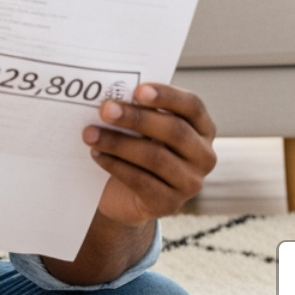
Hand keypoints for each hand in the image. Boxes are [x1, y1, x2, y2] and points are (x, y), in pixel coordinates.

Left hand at [84, 84, 216, 225]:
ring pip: (155, 157)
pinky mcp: (170, 204)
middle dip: (137, 118)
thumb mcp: (142, 127)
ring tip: (90, 133)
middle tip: (105, 109)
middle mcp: (204, 156)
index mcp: (202, 128)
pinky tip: (96, 154)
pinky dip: (116, 165)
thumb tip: (114, 93)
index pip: (192, 106)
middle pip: (174, 131)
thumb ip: (138, 109)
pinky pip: (141, 181)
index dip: (167, 96)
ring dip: (118, 142)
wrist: (125, 194)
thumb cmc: (136, 146)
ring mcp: (190, 183)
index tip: (138, 90)